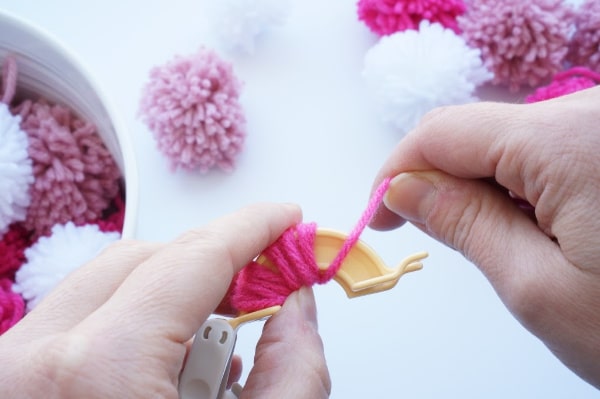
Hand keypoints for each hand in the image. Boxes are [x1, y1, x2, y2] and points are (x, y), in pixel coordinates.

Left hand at [0, 203, 330, 398]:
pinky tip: (167, 370)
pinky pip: (78, 325)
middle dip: (213, 264)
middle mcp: (32, 363)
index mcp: (97, 375)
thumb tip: (298, 311)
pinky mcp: (7, 384)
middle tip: (265, 281)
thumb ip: (292, 374)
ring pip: (106, 289)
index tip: (283, 218)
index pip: (192, 258)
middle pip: (146, 262)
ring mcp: (7, 374)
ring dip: (171, 300)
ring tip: (216, 346)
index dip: (250, 228)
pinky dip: (132, 328)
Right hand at [370, 87, 599, 387]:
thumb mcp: (537, 287)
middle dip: (443, 182)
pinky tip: (547, 229)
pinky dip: (525, 186)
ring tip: (513, 247)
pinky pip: (550, 148)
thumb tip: (403, 190)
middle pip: (478, 132)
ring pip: (512, 141)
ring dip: (487, 188)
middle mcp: (595, 112)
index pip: (443, 132)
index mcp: (570, 141)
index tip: (383, 213)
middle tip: (439, 237)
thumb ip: (462, 224)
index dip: (397, 170)